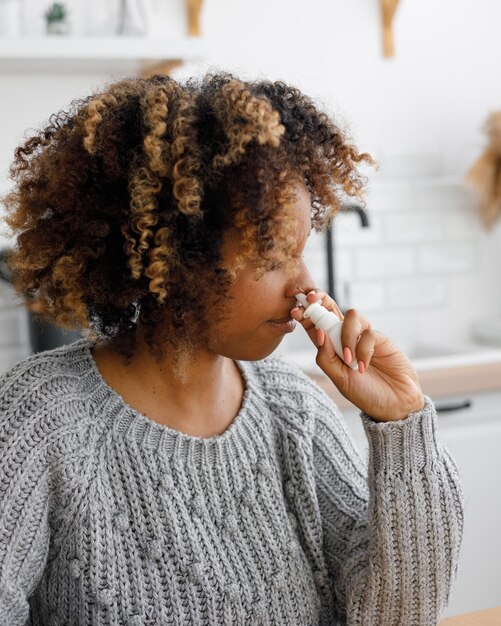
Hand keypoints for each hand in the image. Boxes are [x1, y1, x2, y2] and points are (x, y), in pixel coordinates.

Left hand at [291, 289, 424, 421]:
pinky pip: (368, 333)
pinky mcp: (379, 338)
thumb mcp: (339, 380)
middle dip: (321, 301)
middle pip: (331, 309)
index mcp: (330, 347)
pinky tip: (363, 367)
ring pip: (351, 316)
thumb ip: (326, 357)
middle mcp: (345, 338)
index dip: (305, 313)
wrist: (394, 404)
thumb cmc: (365, 394)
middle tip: (313, 301)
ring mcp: (362, 336)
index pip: (315, 324)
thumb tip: (319, 333)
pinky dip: (363, 350)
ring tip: (349, 359)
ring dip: (347, 336)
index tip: (294, 311)